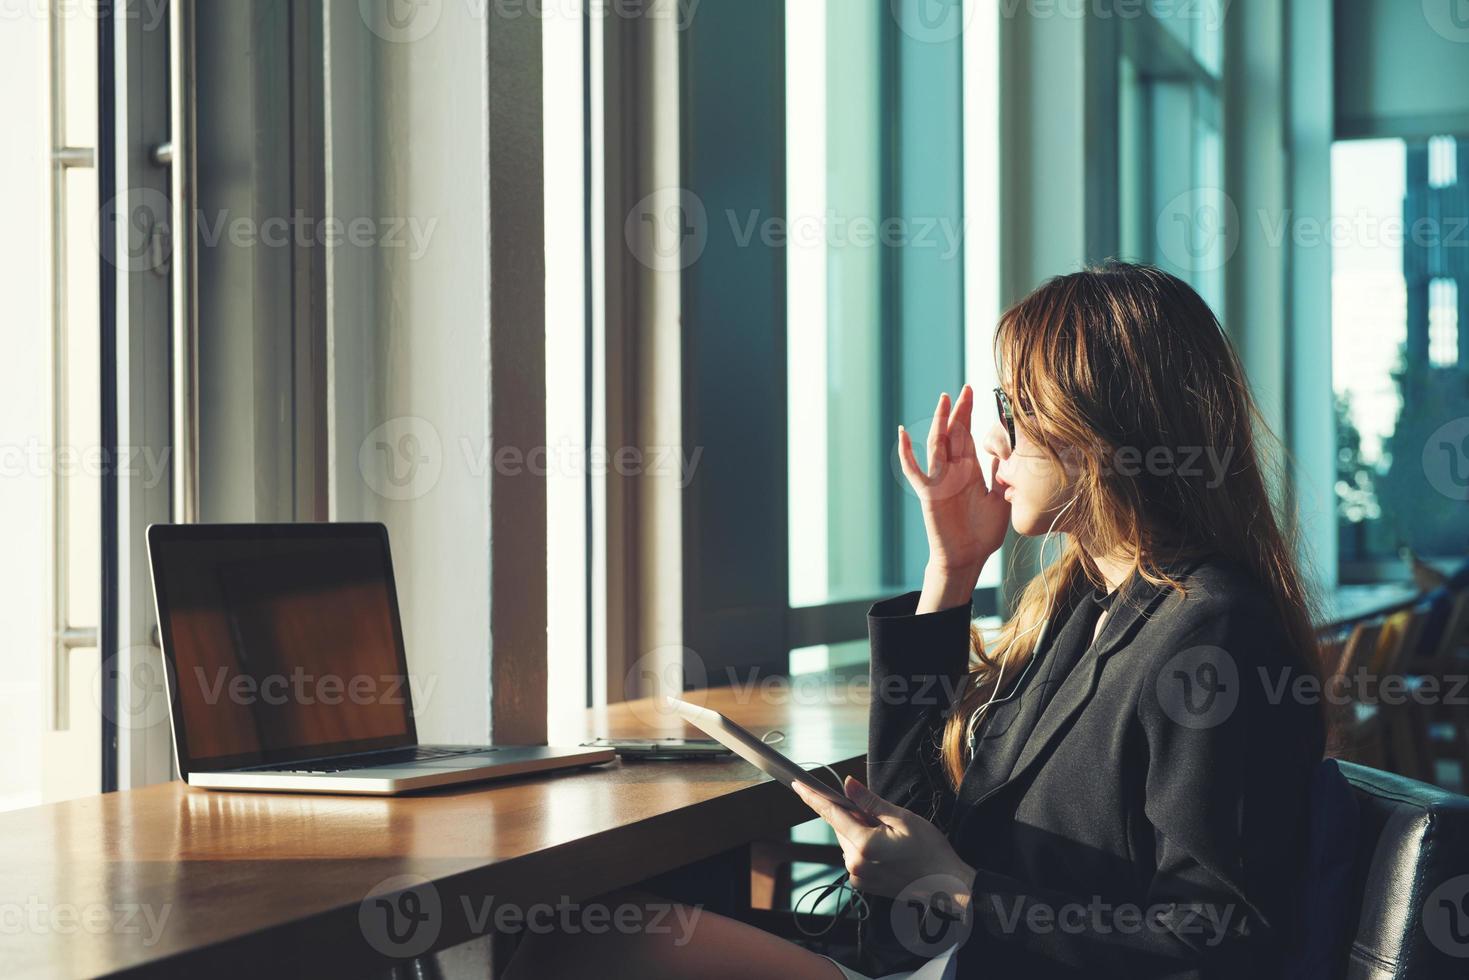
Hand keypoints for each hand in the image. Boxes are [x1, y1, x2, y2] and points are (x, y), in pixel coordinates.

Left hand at [792, 776, 976, 909]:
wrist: (946, 885)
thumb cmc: (930, 850)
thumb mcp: (902, 818)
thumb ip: (869, 802)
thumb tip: (847, 784)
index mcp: (864, 845)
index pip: (832, 814)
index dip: (813, 797)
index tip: (798, 784)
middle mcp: (855, 864)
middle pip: (841, 827)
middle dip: (853, 815)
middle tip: (882, 817)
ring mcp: (858, 876)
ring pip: (847, 841)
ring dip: (859, 831)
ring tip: (890, 837)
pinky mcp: (862, 884)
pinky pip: (854, 855)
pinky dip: (863, 846)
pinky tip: (886, 849)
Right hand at [898, 386, 1008, 588]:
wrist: (967, 557)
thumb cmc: (982, 533)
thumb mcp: (1000, 500)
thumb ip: (1001, 476)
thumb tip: (1007, 454)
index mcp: (969, 471)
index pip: (969, 436)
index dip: (971, 415)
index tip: (977, 394)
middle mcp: (953, 471)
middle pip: (954, 434)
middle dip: (960, 411)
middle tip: (965, 388)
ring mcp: (939, 480)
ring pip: (938, 444)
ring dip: (940, 422)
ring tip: (944, 400)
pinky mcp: (928, 493)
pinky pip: (914, 471)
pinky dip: (906, 453)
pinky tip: (903, 434)